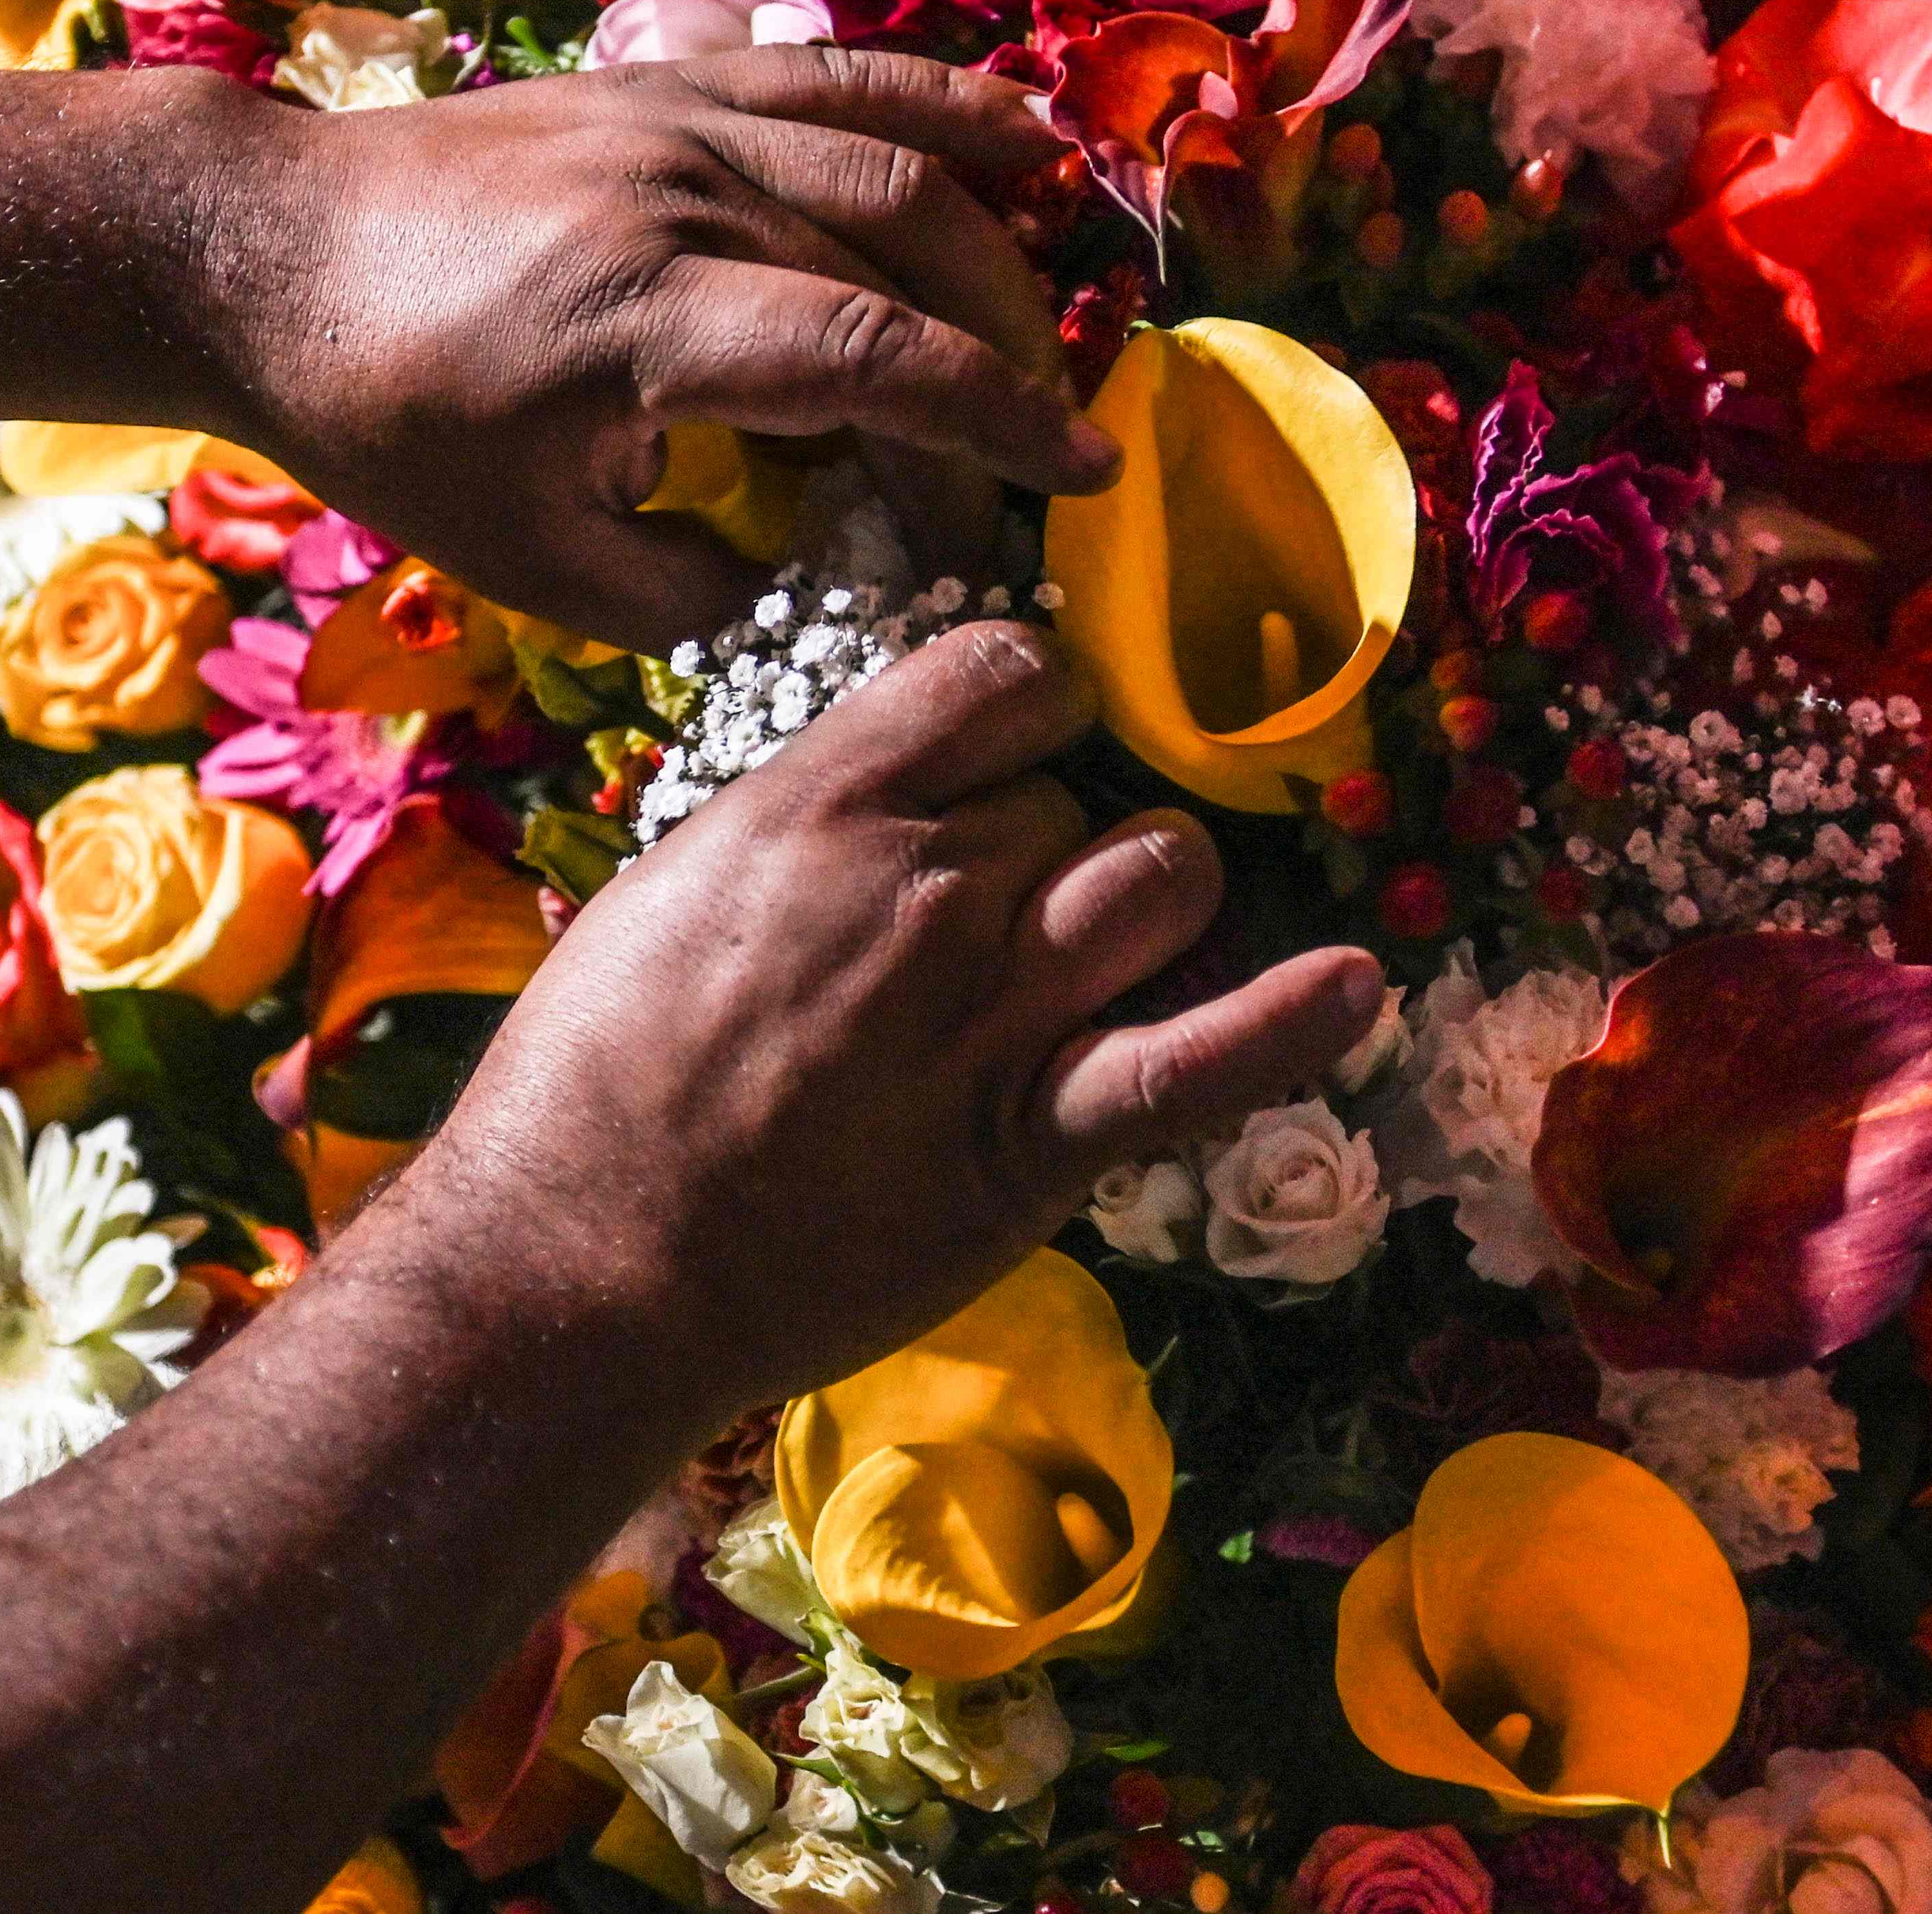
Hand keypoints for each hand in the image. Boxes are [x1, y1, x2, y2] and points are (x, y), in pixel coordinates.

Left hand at [190, 46, 1116, 648]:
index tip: (1078, 474)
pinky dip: (945, 104)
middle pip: (910, 258)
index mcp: (645, 317)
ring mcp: (675, 120)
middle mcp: (680, 194)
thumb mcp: (527, 563)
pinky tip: (1028, 139)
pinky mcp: (663, 83)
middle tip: (1036, 445)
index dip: (998, 422)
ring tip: (1057, 323)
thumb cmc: (386, 420)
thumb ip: (686, 594)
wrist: (263, 251)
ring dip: (998, 244)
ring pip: (894, 160)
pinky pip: (836, 78)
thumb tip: (807, 574)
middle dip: (1003, 359)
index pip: (877, 357)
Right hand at [420, 621, 1384, 1413]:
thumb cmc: (590, 1083)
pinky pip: (1194, 1059)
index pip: (1005, 671)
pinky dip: (1289, 1023)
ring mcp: (991, 1009)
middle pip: (1073, 795)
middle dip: (1048, 842)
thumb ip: (804, 824)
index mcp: (821, 802)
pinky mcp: (1033, 1139)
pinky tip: (1356, 989)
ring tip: (1096, 951)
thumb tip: (896, 789)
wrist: (574, 1260)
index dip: (1029, 703)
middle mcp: (926, 883)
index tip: (1013, 745)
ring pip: (1161, 876)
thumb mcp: (676, 886)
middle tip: (980, 923)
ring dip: (1147, 900)